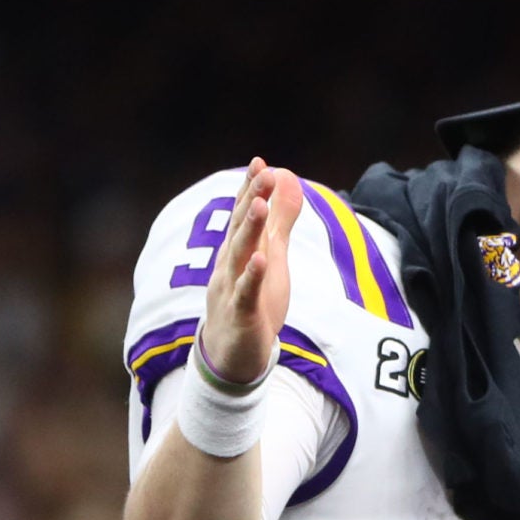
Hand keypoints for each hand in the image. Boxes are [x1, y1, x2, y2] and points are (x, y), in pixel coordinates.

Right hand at [198, 159, 305, 384]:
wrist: (230, 356)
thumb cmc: (250, 302)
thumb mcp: (269, 258)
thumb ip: (279, 222)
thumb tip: (289, 181)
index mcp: (238, 251)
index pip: (242, 215)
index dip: (251, 189)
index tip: (261, 162)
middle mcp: (231, 266)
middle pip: (240, 228)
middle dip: (251, 200)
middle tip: (263, 173)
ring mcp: (232, 290)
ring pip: (239, 256)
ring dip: (249, 230)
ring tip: (260, 205)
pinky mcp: (241, 316)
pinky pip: (245, 294)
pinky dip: (252, 277)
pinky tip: (260, 260)